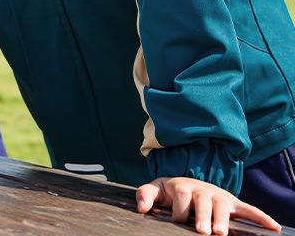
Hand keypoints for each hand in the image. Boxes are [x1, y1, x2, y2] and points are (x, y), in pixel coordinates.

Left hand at [136, 176, 280, 234]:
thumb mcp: (156, 189)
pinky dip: (261, 217)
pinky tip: (274, 227)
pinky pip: (249, 209)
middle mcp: (202, 190)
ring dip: (223, 219)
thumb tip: (141, 208)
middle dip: (203, 216)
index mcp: (183, 186)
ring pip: (222, 206)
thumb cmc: (171, 192)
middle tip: (202, 231)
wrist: (188, 183)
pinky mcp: (233, 203)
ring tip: (221, 233)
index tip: (178, 221)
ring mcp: (219, 196)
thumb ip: (145, 195)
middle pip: (203, 202)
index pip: (181, 199)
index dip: (179, 211)